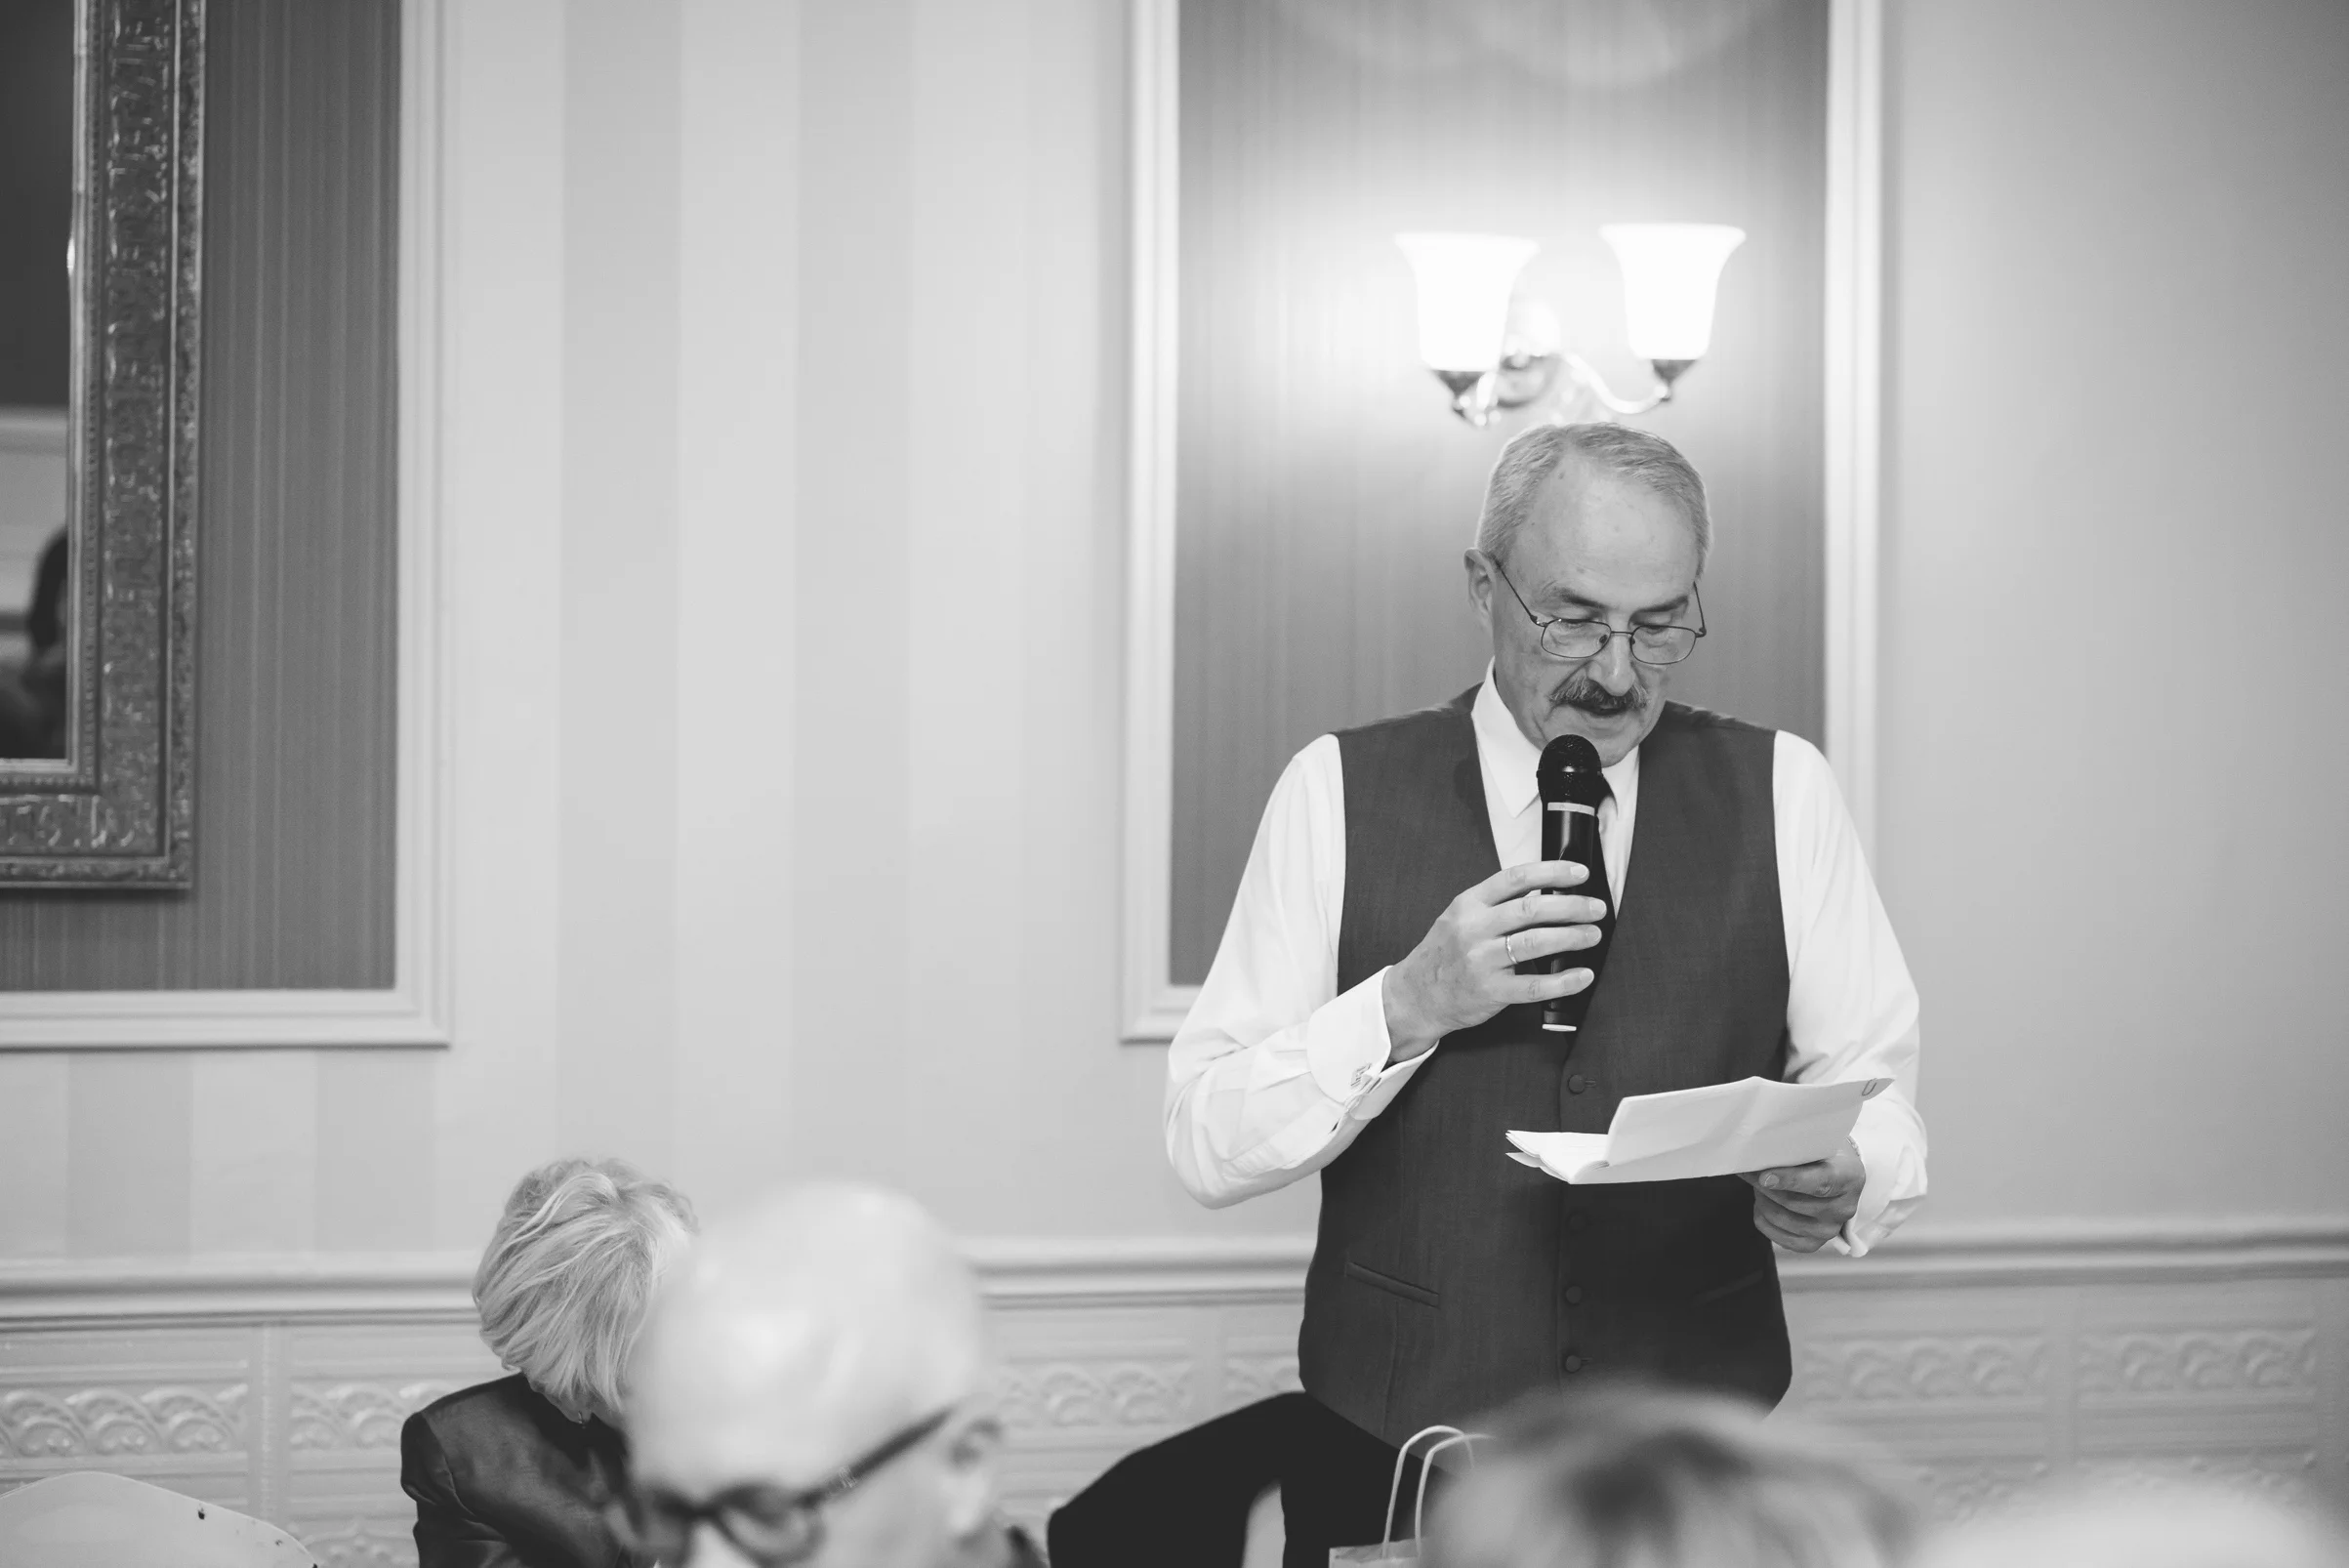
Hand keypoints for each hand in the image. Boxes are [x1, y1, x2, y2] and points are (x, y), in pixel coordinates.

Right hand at [1381, 860, 1608, 1062]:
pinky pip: (1534, 986)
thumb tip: (1545, 891)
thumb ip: (1495, 904)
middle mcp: (1474, 929)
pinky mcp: (1491, 991)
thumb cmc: (1444, 954)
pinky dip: (1563, 981)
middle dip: (1572, 906)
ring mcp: (1481, 961)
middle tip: (1595, 908)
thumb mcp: (1460, 918)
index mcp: (1469, 904)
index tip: (1579, 873)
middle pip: (1531, 909)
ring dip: (1572, 937)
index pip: (1516, 878)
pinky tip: (1582, 975)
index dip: (1552, 872)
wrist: (1415, 994)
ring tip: (1592, 934)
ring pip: (1535, 943)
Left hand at [1738, 1140, 1864, 1251]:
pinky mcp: (1812, 1244)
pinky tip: (1763, 1200)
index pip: (1820, 1183)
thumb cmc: (1822, 1155)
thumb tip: (1759, 1151)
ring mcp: (1828, 1230)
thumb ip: (1795, 1148)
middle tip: (1746, 1169)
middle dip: (1763, 1185)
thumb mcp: (1818, 1143)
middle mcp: (1843, 1209)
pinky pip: (1775, 1234)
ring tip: (1757, 1182)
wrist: (1837, 1175)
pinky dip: (1762, 1216)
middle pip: (1792, 1202)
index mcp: (1849, 1178)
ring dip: (1761, 1198)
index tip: (1765, 1176)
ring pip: (1780, 1218)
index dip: (1790, 1180)